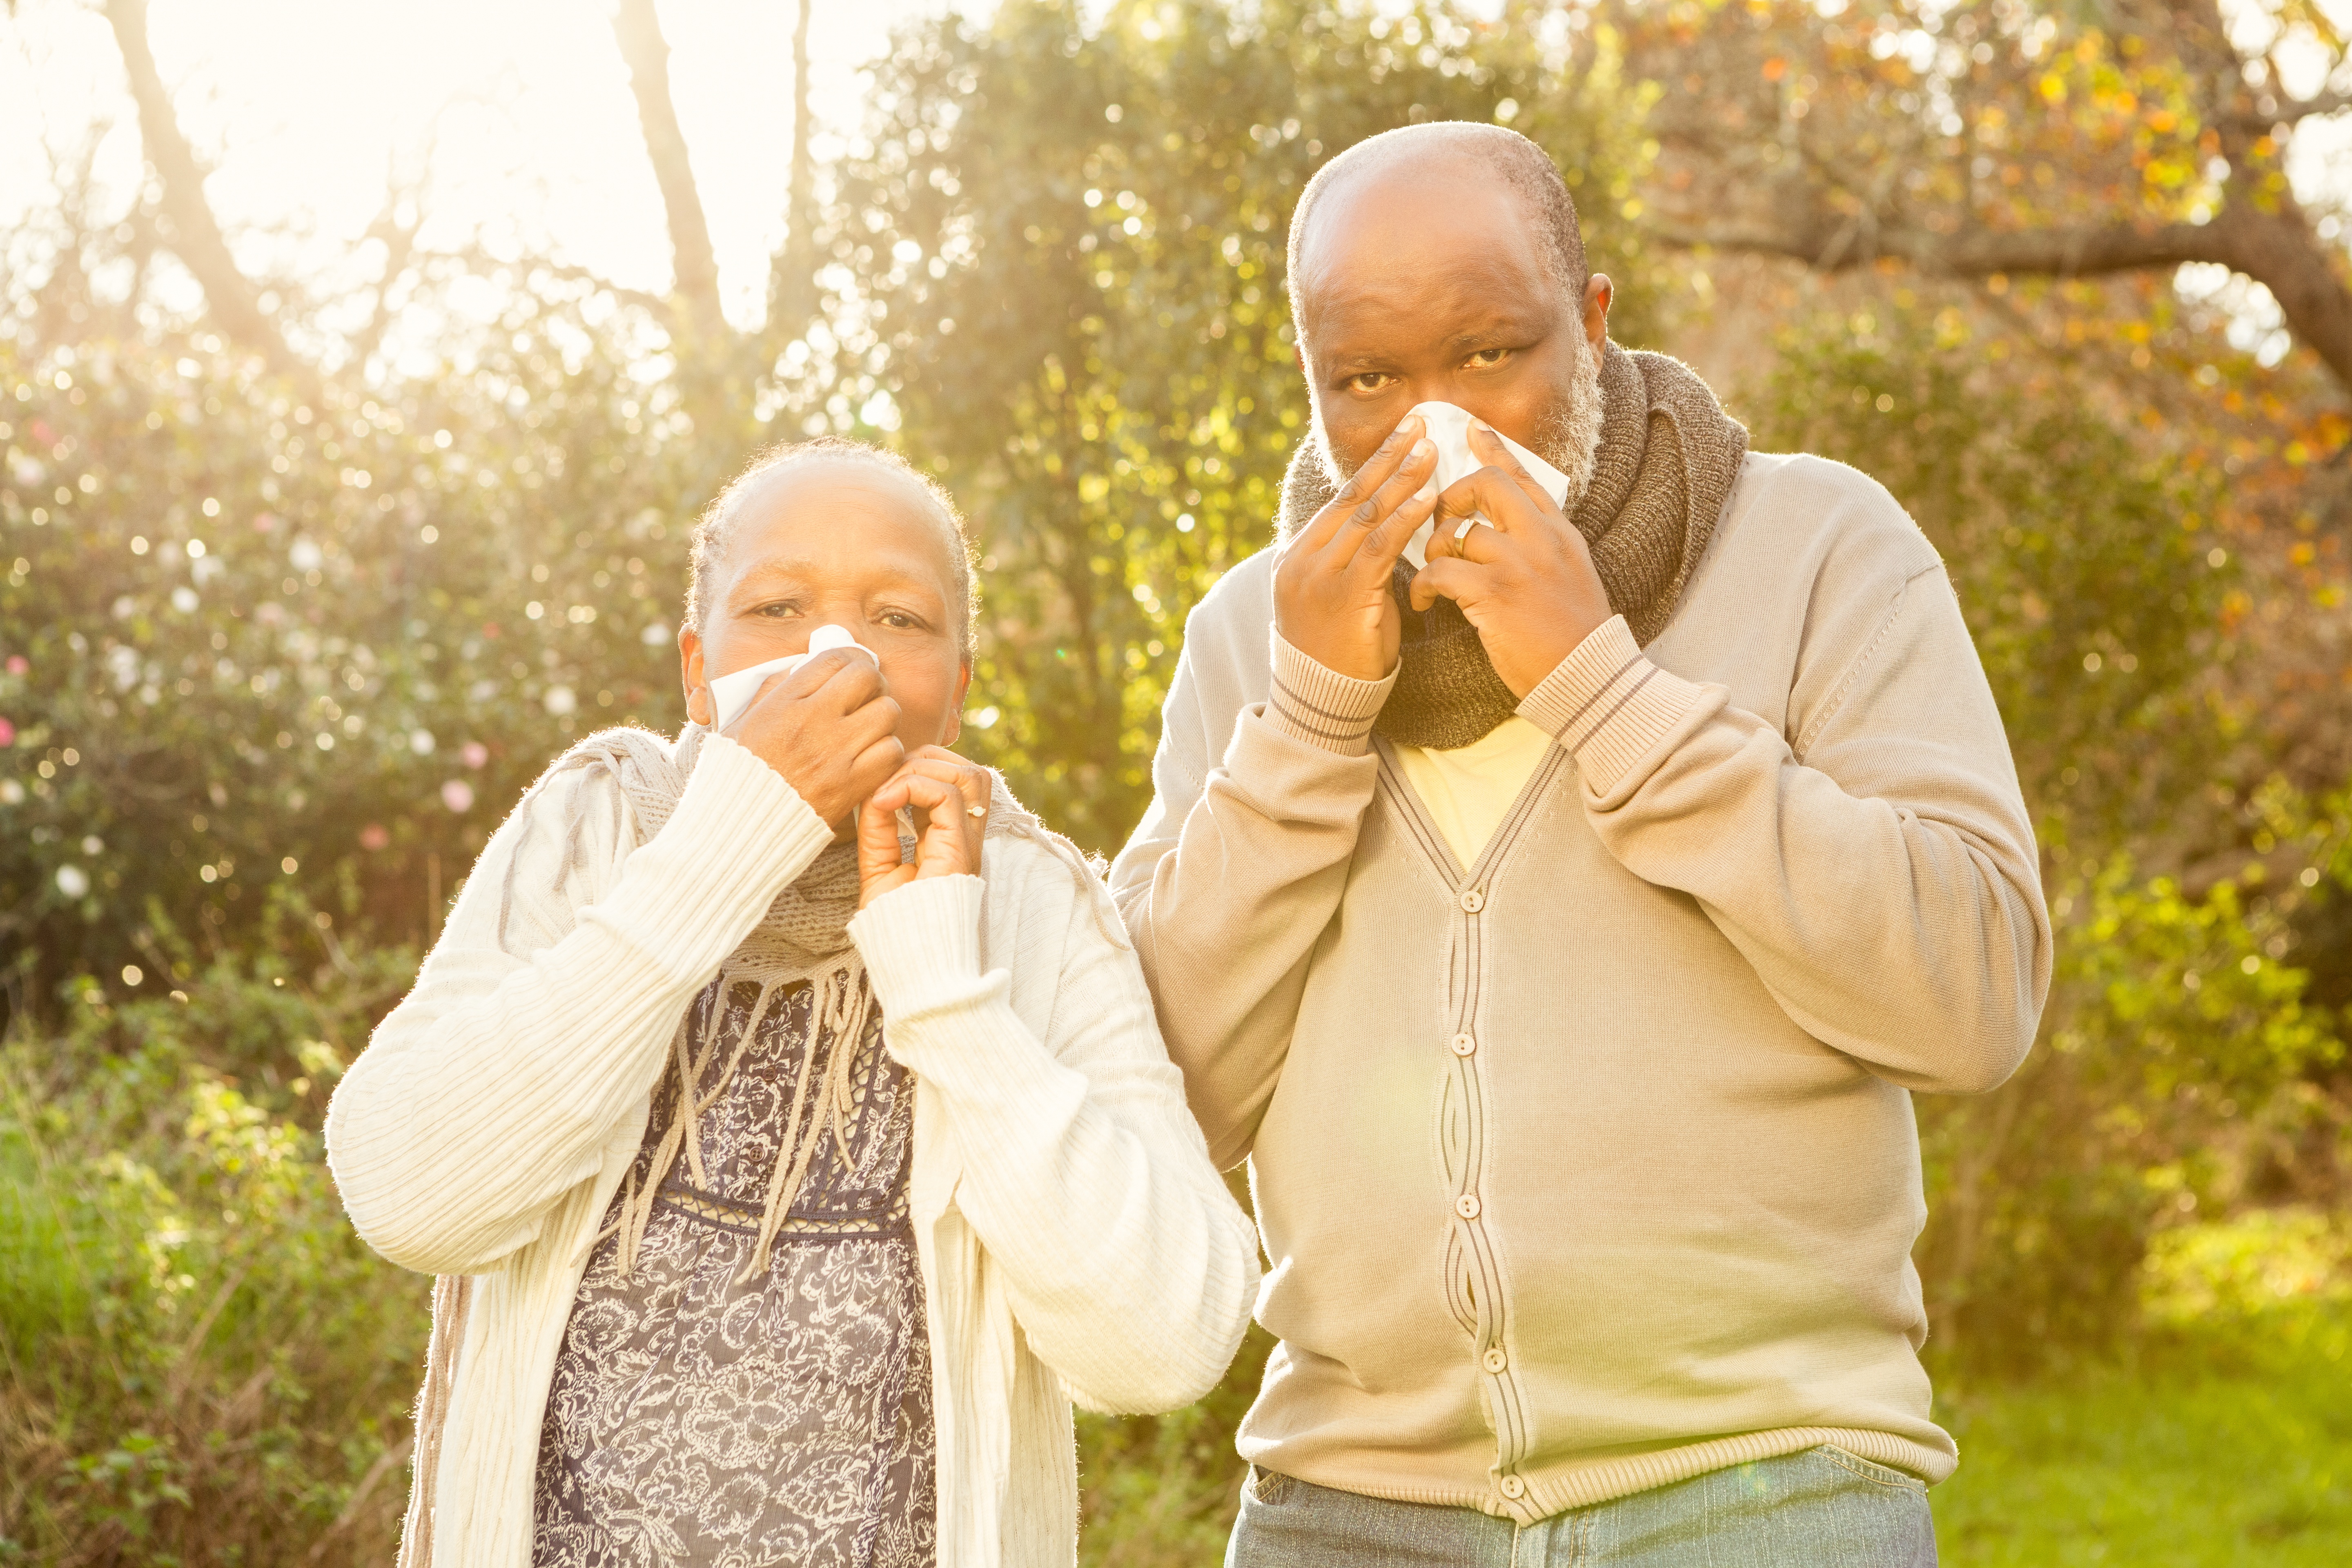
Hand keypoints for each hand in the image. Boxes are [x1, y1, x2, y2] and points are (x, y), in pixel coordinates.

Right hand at [723, 649, 905, 827]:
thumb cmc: (740, 773)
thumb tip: (804, 667)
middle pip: (868, 678)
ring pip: (887, 713)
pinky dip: (888, 752)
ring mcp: (834, 754)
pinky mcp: (850, 785)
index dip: (852, 659)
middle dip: (873, 684)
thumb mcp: (744, 721)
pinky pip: (891, 753)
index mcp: (784, 703)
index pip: (835, 659)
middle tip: (868, 697)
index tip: (854, 669)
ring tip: (870, 729)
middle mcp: (811, 722)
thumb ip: (774, 690)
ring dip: (883, 718)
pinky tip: (872, 756)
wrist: (740, 825)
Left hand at [856, 746, 991, 907]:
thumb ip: (878, 826)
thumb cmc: (895, 921)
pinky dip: (914, 786)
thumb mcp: (878, 863)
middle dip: (925, 760)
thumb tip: (877, 791)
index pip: (953, 783)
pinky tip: (886, 801)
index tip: (881, 788)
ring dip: (924, 769)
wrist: (907, 957)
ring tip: (889, 790)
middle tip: (886, 782)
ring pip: (969, 774)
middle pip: (968, 770)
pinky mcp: (960, 849)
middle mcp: (966, 837)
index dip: (919, 770)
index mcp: (951, 838)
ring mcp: (967, 842)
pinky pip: (948, 795)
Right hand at [1273, 412, 1439, 680]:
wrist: (1321, 702)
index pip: (1343, 499)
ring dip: (1402, 480)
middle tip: (1422, 424)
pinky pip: (1378, 548)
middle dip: (1390, 457)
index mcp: (1299, 555)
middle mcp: (1303, 559)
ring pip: (1365, 516)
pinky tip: (1428, 499)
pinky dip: (1404, 520)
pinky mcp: (1341, 596)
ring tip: (1432, 451)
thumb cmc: (1340, 652)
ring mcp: (1318, 576)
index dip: (1376, 463)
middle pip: (1353, 496)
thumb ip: (1357, 561)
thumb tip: (1390, 528)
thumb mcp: (1342, 596)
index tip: (1405, 434)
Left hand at [1410, 418, 1614, 696]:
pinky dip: (1424, 583)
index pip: (1526, 477)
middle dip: (1454, 494)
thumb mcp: (1568, 576)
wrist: (1589, 677)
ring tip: (1432, 574)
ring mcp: (1519, 563)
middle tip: (1440, 521)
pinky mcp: (1495, 593)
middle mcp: (1541, 539)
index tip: (1472, 429)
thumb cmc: (1572, 637)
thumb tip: (1506, 533)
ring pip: (1458, 530)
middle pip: (1489, 484)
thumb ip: (1541, 547)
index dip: (1495, 449)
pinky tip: (1426, 601)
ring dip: (1433, 549)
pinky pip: (1441, 569)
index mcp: (1559, 533)